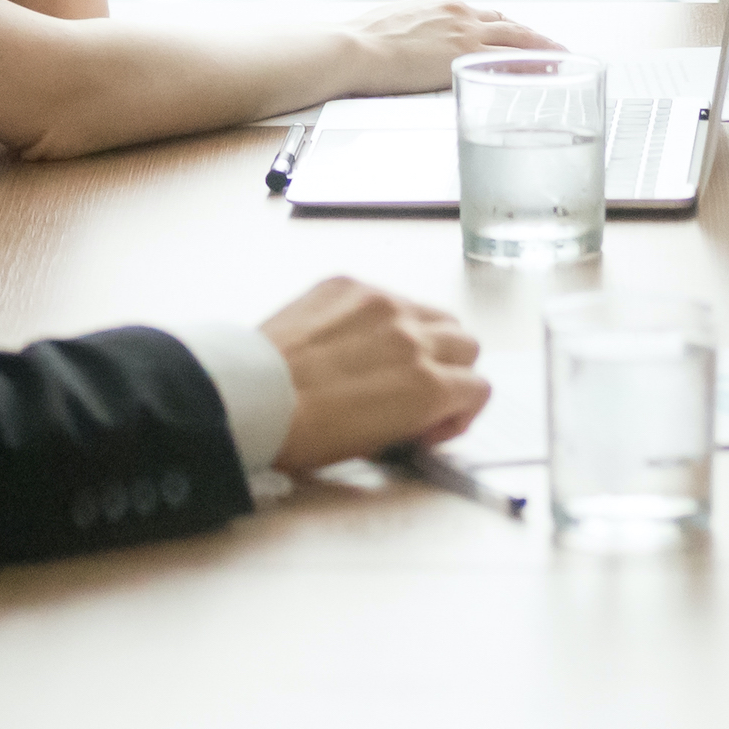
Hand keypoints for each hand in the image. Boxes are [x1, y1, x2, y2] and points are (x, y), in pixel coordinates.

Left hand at [263, 277, 489, 470]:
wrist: (249, 398)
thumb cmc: (302, 432)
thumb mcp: (375, 443)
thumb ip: (416, 417)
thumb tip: (424, 409)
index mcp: (427, 386)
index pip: (479, 387)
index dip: (460, 411)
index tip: (434, 420)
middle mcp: (415, 337)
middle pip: (466, 343)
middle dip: (451, 368)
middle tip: (419, 387)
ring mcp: (383, 304)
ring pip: (434, 313)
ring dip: (425, 335)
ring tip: (388, 359)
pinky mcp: (350, 285)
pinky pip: (385, 295)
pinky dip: (379, 317)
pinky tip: (349, 340)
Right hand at [339, 0, 558, 95]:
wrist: (351, 47)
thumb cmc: (359, 42)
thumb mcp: (390, 21)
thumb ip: (410, 26)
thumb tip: (407, 37)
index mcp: (439, 4)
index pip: (481, 14)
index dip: (502, 28)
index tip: (514, 36)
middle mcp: (458, 12)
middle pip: (507, 24)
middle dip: (532, 36)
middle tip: (553, 46)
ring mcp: (464, 32)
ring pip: (517, 37)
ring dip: (543, 47)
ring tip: (563, 57)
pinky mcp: (464, 54)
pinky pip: (510, 59)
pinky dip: (533, 64)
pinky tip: (547, 72)